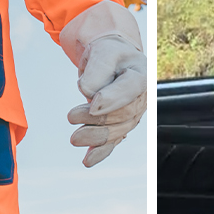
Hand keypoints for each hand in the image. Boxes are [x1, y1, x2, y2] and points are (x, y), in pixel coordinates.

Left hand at [68, 35, 146, 166]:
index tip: (92, 105)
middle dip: (97, 119)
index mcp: (141, 74)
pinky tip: (88, 160)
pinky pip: (113, 141)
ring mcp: (133, 113)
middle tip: (71, 116)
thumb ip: (97, 70)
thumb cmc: (108, 53)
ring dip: (95, 136)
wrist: (110, 58)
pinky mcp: (121, 124)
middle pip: (123, 113)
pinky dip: (100, 151)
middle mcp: (141, 97)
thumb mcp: (102, 52)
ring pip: (117, 130)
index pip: (130, 88)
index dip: (112, 98)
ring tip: (74, 138)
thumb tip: (89, 92)